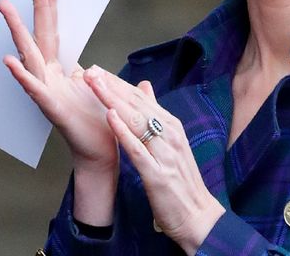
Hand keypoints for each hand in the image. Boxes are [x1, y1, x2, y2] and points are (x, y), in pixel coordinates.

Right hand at [0, 0, 118, 222]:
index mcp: (62, 71)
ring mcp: (47, 90)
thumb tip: (94, 66)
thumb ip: (98, 76)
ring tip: (5, 7)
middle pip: (40, 34)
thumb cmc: (100, 124)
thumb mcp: (102, 91)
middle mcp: (50, 77)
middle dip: (36, 7)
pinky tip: (8, 60)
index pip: (54, 31)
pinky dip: (20, 74)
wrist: (102, 154)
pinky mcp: (51, 108)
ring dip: (17, 30)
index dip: (51, 6)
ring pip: (29, 54)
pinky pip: (33, 89)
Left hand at [85, 68, 224, 253]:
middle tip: (90, 72)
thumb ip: (156, 115)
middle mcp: (170, 136)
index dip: (118, 83)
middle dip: (112, 87)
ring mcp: (165, 154)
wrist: (199, 218)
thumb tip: (144, 86)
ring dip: (113, 101)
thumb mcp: (171, 143)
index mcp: (172, 127)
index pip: (141, 98)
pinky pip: (138, 149)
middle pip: (137, 105)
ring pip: (136, 121)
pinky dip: (124, 132)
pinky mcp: (158, 175)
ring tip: (94, 85)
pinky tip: (109, 117)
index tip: (97, 71)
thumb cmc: (181, 182)